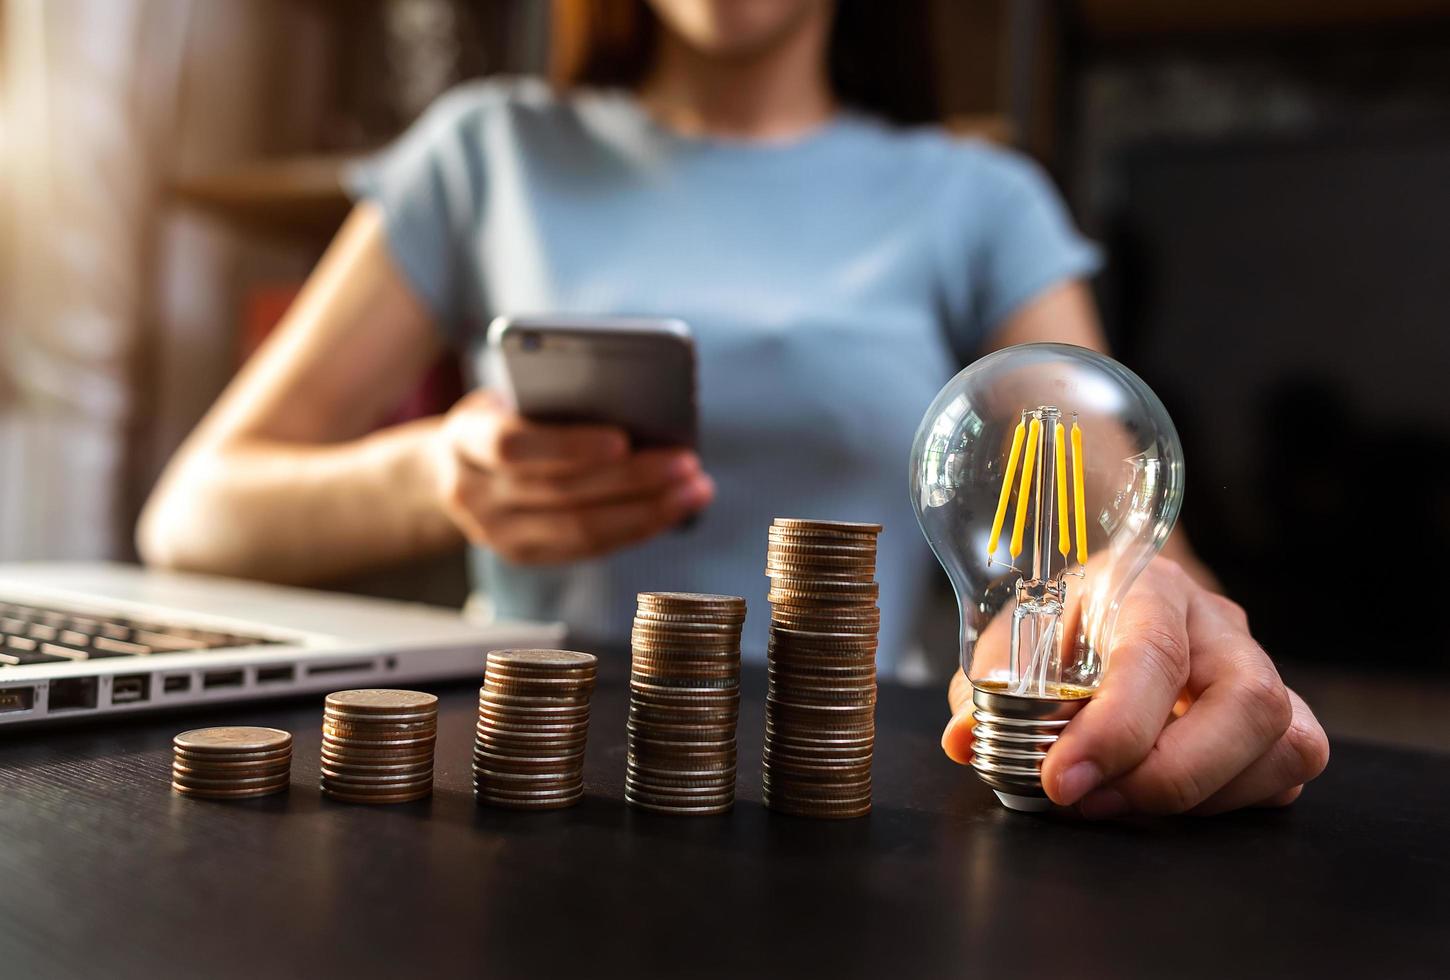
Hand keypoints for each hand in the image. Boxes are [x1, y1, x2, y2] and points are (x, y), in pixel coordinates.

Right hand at [432, 390, 713, 563]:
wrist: (454, 464)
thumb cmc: (505, 413)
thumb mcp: (514, 394)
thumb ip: (557, 398)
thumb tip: (641, 406)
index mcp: (464, 438)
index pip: (513, 445)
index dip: (568, 445)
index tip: (623, 440)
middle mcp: (471, 493)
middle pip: (560, 492)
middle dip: (631, 479)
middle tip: (687, 462)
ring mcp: (493, 533)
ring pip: (577, 530)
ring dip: (646, 511)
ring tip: (695, 489)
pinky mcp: (522, 555)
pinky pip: (585, 549)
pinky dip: (633, 530)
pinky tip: (671, 512)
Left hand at [941, 558, 1329, 816]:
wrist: (1115, 595)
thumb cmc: (1063, 619)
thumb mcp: (1014, 638)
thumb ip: (987, 689)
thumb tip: (964, 741)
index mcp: (1146, 587)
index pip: (1152, 655)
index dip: (1113, 730)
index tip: (1060, 780)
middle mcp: (1216, 623)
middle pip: (1247, 703)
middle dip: (1170, 775)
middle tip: (1093, 801)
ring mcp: (1258, 666)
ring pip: (1286, 741)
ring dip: (1206, 795)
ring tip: (1123, 802)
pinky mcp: (1278, 712)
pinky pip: (1293, 765)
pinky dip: (1237, 799)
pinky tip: (1173, 799)